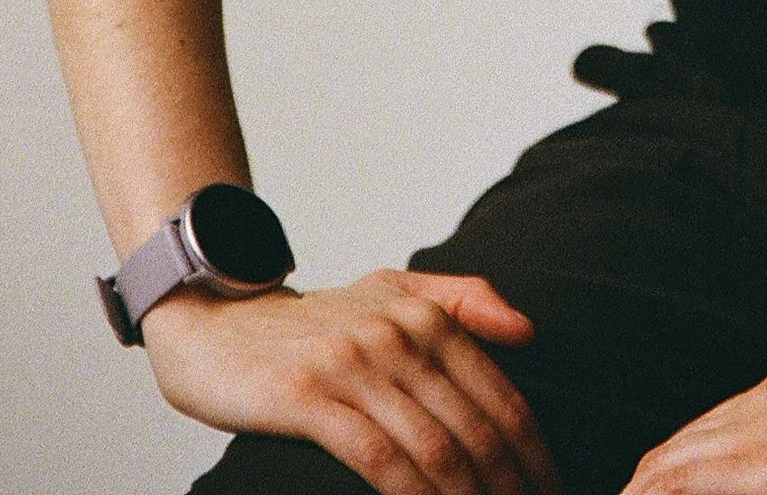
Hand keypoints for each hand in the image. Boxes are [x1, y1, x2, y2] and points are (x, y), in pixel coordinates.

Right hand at [141, 267, 560, 494]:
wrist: (216, 322)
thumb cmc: (312, 323)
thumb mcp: (389, 291)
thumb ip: (461, 301)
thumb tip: (528, 330)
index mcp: (425, 314)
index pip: (501, 395)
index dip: (533, 453)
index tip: (550, 490)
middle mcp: (397, 333)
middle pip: (474, 427)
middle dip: (509, 486)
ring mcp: (353, 363)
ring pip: (433, 446)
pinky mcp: (308, 396)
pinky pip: (377, 457)